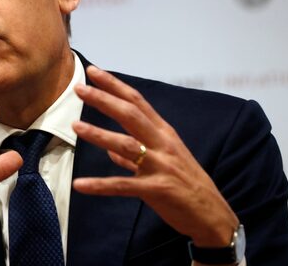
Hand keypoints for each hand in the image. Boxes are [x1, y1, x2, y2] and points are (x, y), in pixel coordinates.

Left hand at [72, 66, 238, 247]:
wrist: (213, 215)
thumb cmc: (187, 185)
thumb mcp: (164, 161)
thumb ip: (133, 157)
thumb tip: (110, 152)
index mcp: (163, 133)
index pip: (137, 102)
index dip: (114, 85)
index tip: (93, 72)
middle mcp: (162, 144)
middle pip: (130, 114)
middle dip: (104, 99)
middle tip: (79, 88)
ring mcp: (160, 166)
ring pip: (126, 144)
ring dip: (99, 134)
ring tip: (75, 126)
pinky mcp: (156, 189)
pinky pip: (123, 185)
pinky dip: (100, 185)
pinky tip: (79, 185)